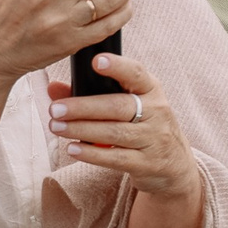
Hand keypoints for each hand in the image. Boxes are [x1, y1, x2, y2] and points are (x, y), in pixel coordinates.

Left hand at [48, 56, 201, 202]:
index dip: (117, 66)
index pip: (136, 73)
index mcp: (151, 90)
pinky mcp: (147, 163)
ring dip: (81, 129)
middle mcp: (156, 111)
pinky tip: (72, 149)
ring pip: (114, 132)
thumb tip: (53, 88)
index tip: (96, 61)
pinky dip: (92, 154)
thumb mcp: (128, 105)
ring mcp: (154, 139)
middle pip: (117, 106)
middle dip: (84, 107)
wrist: (174, 166)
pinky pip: (116, 158)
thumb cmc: (143, 126)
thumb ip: (91, 94)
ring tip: (56, 127)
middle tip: (56, 109)